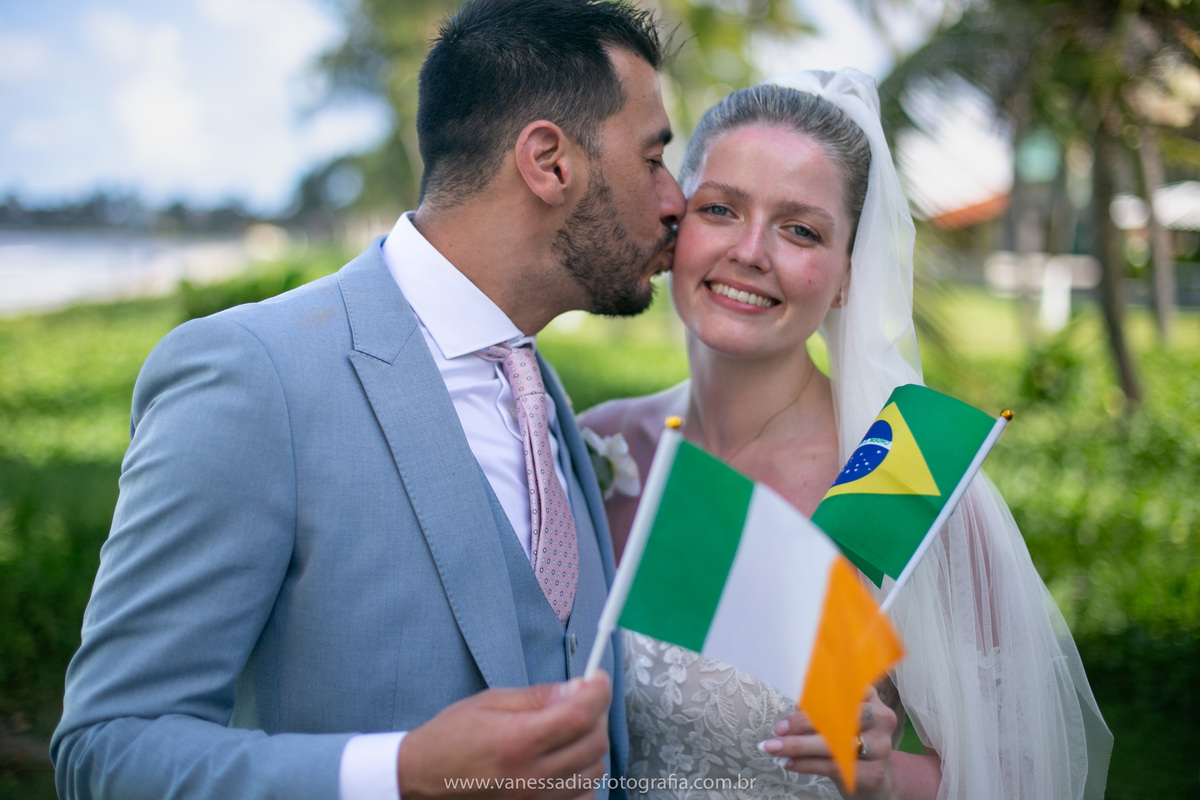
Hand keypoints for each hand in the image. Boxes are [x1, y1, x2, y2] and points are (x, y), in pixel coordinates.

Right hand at [398, 673, 611, 799]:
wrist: (421, 780)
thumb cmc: (450, 739)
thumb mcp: (490, 702)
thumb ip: (538, 697)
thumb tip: (577, 688)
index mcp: (517, 741)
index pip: (580, 714)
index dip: (598, 692)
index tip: (598, 679)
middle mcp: (530, 777)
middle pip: (594, 743)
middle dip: (596, 714)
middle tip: (582, 700)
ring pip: (595, 772)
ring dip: (591, 746)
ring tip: (569, 731)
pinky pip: (583, 798)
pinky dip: (584, 778)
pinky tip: (565, 762)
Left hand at [759, 686, 896, 799]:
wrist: (874, 779)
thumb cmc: (850, 741)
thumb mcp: (840, 719)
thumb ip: (822, 709)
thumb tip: (797, 704)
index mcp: (871, 698)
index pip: (843, 690)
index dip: (817, 697)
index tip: (792, 705)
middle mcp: (881, 718)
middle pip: (839, 717)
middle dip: (803, 723)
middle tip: (777, 730)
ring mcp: (881, 746)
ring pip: (834, 744)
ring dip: (798, 747)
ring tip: (774, 749)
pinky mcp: (875, 772)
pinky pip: (834, 766)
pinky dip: (806, 764)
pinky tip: (788, 763)